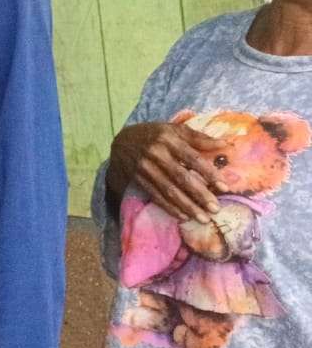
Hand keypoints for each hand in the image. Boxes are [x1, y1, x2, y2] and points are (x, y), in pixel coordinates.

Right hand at [108, 121, 227, 222]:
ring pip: (168, 190)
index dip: (209, 173)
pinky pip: (156, 195)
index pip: (193, 158)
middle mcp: (155, 153)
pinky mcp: (138, 178)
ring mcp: (145, 167)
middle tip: (215, 209)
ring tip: (203, 218)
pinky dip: (169, 208)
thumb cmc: (155, 135)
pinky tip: (183, 216)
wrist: (122, 140)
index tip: (224, 187)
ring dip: (187, 206)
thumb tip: (225, 145)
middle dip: (199, 194)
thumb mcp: (174, 129)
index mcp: (168, 138)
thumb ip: (198, 137)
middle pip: (181, 177)